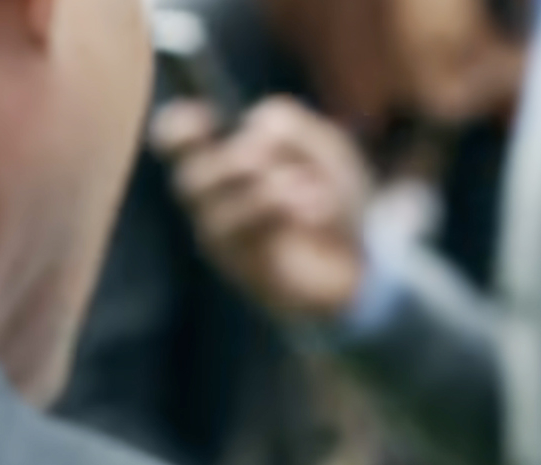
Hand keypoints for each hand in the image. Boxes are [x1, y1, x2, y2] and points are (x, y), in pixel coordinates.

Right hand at [151, 96, 375, 326]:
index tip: (206, 115)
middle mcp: (214, 205)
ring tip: (309, 189)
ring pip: (219, 215)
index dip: (178, 127)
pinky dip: (284, 215)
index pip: (175, 142)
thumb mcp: (323, 145)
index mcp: (222, 162)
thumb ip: (289, 123)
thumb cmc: (335, 199)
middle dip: (233, 164)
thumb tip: (254, 127)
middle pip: (190, 182)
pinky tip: (317, 211)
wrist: (366, 261)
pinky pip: (250, 240)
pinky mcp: (248, 273)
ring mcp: (228, 245)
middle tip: (268, 160)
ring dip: (267, 192)